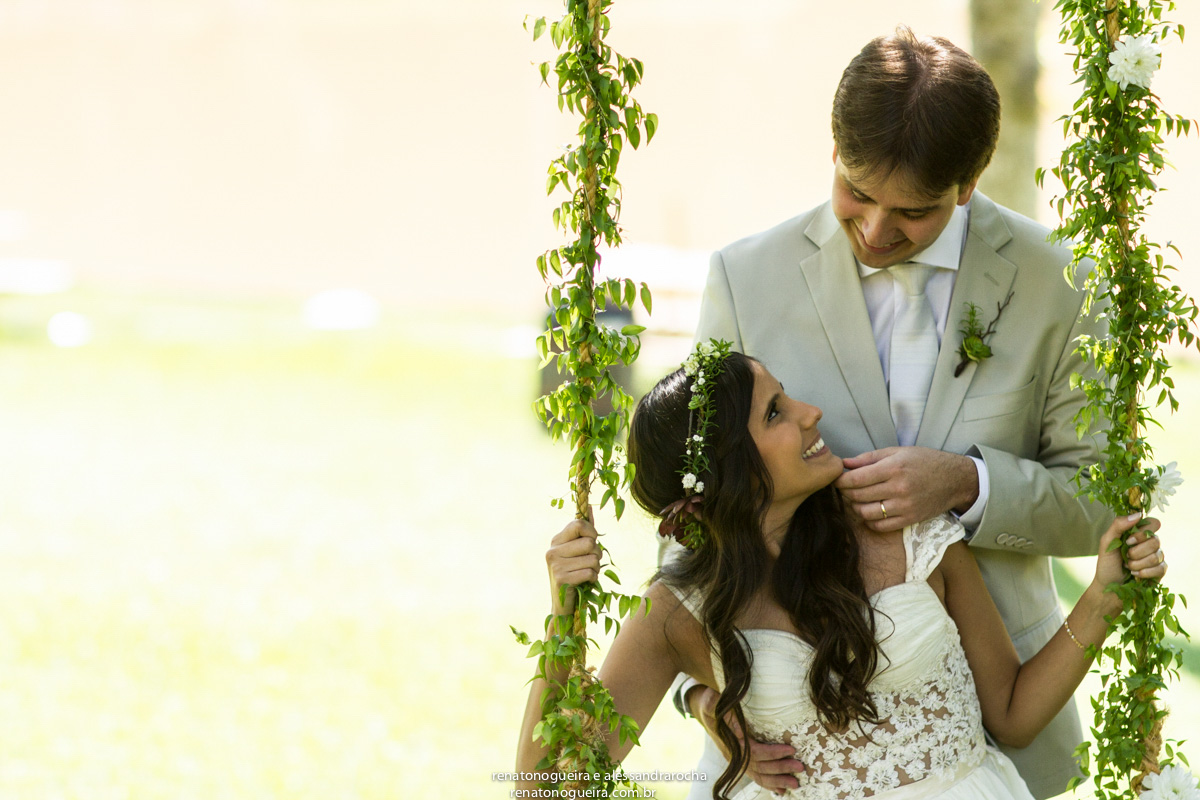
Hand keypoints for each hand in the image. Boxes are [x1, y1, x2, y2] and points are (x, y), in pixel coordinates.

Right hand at [546, 516, 600, 615]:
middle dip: (597, 554)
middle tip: (590, 563)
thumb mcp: (577, 550)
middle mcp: (552, 551)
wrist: (563, 604)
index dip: (592, 532)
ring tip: (586, 573)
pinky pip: (589, 572)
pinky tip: (585, 582)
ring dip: (596, 568)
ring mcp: (556, 565)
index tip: (592, 542)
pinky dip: (592, 578)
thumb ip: (583, 530)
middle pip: (590, 543)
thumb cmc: (574, 572)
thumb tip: (588, 507)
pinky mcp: (561, 579)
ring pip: (592, 559)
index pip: (579, 524)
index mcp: (556, 540)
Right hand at [691, 685, 804, 792]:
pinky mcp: (741, 761)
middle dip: (780, 769)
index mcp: (730, 742)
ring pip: (758, 775)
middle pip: (759, 767)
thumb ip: (725, 713)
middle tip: (800, 768)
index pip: (754, 752)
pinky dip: (768, 784)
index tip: (790, 749)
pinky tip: (781, 789)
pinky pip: (755, 776)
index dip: (773, 753)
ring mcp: (737, 760)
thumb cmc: (711, 703)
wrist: (705, 710)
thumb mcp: (712, 702)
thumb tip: (741, 731)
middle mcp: (733, 755)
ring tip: (795, 784)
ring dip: (777, 781)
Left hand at [835, 447, 978, 531]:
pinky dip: (870, 521)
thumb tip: (845, 463)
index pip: (856, 479)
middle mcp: (898, 488)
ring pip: (866, 513)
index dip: (840, 480)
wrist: (955, 479)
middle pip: (858, 496)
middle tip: (843, 489)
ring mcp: (904, 506)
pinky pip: (880, 526)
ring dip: (855, 507)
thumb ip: (869, 457)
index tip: (836, 479)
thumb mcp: (898, 452)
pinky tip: (870, 512)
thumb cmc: (925, 461)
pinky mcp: (910, 519)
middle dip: (845, 493)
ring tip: (857, 500)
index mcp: (894, 468)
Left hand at [1094, 513, 1166, 596]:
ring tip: (1127, 566)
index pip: (1153, 523)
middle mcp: (1149, 543)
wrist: (1109, 588)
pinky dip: (1145, 572)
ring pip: (1158, 555)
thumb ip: (1118, 525)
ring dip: (1138, 563)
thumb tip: (1138, 514)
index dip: (1142, 532)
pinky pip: (1161, 568)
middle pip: (1156, 540)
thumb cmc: (1107, 564)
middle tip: (1125, 556)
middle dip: (1137, 551)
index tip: (1128, 540)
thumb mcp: (1106, 542)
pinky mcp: (1160, 571)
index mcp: (1137, 533)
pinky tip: (1136, 574)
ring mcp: (1156, 557)